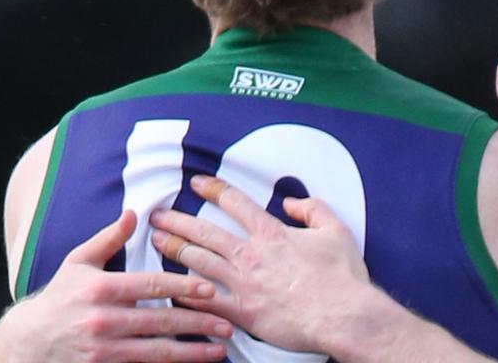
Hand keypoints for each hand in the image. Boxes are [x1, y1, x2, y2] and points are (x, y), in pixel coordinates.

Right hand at [0, 210, 233, 362]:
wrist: (24, 345)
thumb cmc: (57, 299)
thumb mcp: (77, 263)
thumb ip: (108, 239)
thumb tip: (135, 213)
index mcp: (100, 288)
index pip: (150, 285)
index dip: (183, 286)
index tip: (210, 289)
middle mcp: (102, 320)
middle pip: (160, 320)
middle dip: (198, 323)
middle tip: (228, 324)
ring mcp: (101, 350)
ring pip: (155, 352)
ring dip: (191, 353)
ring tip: (220, 351)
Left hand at [150, 175, 370, 353]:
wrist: (341, 314)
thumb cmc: (341, 276)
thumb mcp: (336, 231)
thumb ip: (313, 210)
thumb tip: (293, 202)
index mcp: (272, 233)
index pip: (236, 204)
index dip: (214, 189)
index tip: (197, 183)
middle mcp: (251, 255)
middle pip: (205, 232)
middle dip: (177, 220)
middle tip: (158, 213)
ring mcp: (243, 284)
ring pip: (198, 262)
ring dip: (174, 249)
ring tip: (156, 241)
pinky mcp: (242, 312)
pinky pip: (206, 302)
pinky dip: (186, 294)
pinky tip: (171, 288)